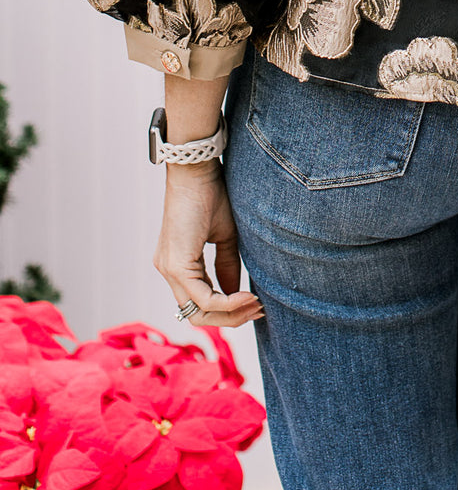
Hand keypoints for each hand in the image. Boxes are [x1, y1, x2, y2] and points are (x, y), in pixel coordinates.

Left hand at [154, 162, 263, 328]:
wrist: (196, 171)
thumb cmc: (210, 194)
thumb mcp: (225, 235)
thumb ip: (227, 265)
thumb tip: (236, 292)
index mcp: (179, 264)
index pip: (201, 302)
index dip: (229, 310)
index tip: (256, 304)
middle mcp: (169, 271)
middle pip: (198, 314)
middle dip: (230, 318)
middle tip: (257, 310)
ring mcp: (169, 270)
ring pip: (198, 311)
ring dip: (230, 314)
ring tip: (256, 304)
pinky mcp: (176, 266)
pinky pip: (202, 297)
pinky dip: (226, 302)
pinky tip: (246, 296)